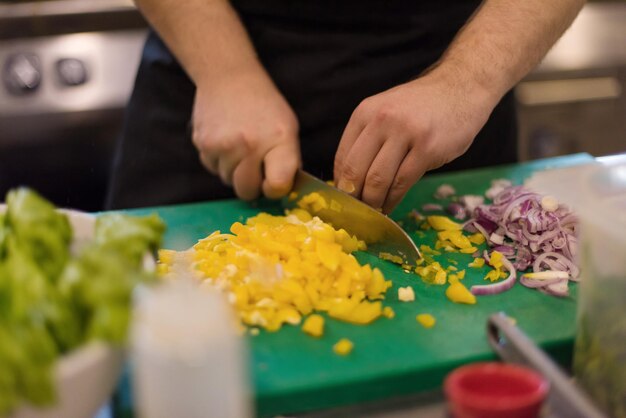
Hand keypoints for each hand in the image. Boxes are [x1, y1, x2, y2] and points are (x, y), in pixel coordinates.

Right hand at [191, 69, 300, 199]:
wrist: (229, 76)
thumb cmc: (264, 105)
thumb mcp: (288, 128)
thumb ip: (287, 160)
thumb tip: (282, 190)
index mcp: (277, 140)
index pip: (276, 186)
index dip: (275, 189)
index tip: (273, 181)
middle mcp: (248, 144)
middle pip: (247, 191)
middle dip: (252, 185)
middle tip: (255, 166)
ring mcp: (222, 145)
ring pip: (227, 180)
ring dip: (234, 171)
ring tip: (240, 146)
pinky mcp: (202, 144)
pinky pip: (212, 168)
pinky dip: (219, 161)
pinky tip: (226, 141)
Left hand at [334, 70, 495, 213]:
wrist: (461, 88)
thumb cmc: (421, 107)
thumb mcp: (386, 112)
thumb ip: (367, 139)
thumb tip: (348, 180)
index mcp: (365, 113)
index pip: (342, 157)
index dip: (340, 185)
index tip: (343, 201)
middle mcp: (382, 120)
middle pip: (356, 171)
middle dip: (353, 198)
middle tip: (355, 213)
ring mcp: (406, 133)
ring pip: (378, 180)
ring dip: (373, 203)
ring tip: (373, 214)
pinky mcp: (427, 148)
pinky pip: (402, 183)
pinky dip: (392, 201)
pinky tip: (390, 207)